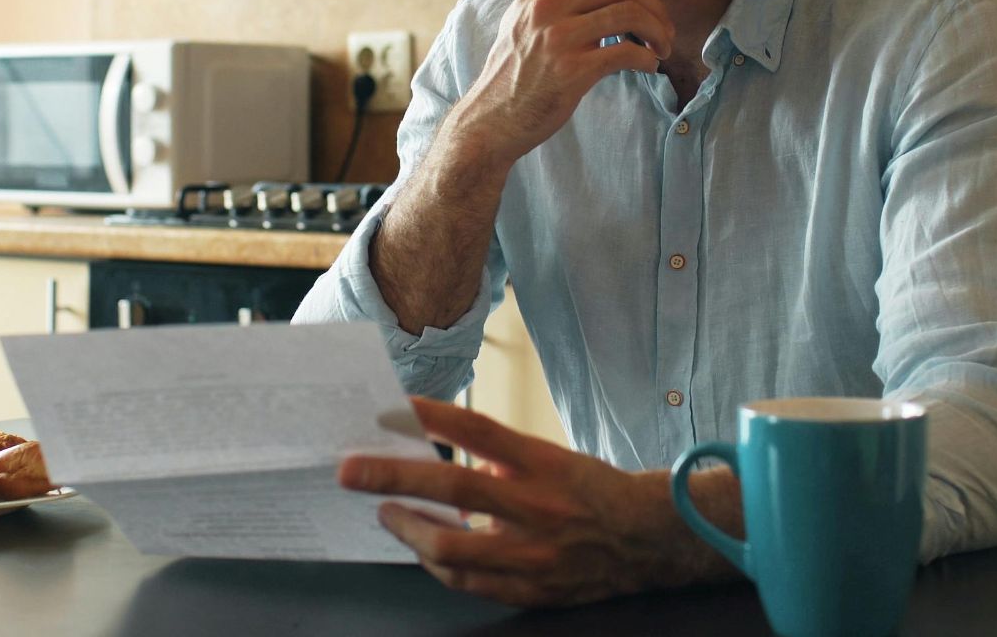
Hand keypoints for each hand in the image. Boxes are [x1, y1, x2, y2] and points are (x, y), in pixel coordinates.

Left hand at [340, 397, 721, 607]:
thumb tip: (431, 443)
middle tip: (351, 469)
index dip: (432, 416)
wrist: (645, 540)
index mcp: (544, 464)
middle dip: (394, 477)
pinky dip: (437, 564)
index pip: (480, 430)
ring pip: (453, 548)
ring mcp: (535, 554)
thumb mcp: (548, 458)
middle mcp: (539, 507)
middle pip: (456, 486)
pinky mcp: (532, 590)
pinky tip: (421, 547)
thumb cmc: (588, 490)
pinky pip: (468, 582)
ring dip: (408, 528)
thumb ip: (496, 455)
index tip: (389, 407)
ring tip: (386, 512)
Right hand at [448, 0, 676, 169]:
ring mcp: (557, 37)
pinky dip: (647, 59)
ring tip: (661, 48)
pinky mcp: (571, 70)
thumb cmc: (516, 70)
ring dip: (658, 31)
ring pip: (629, 13)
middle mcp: (545, 6)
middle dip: (655, 4)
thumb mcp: (522, 19)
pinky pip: (627, 53)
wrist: (492, 119)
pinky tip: (648, 67)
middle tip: (666, 29)